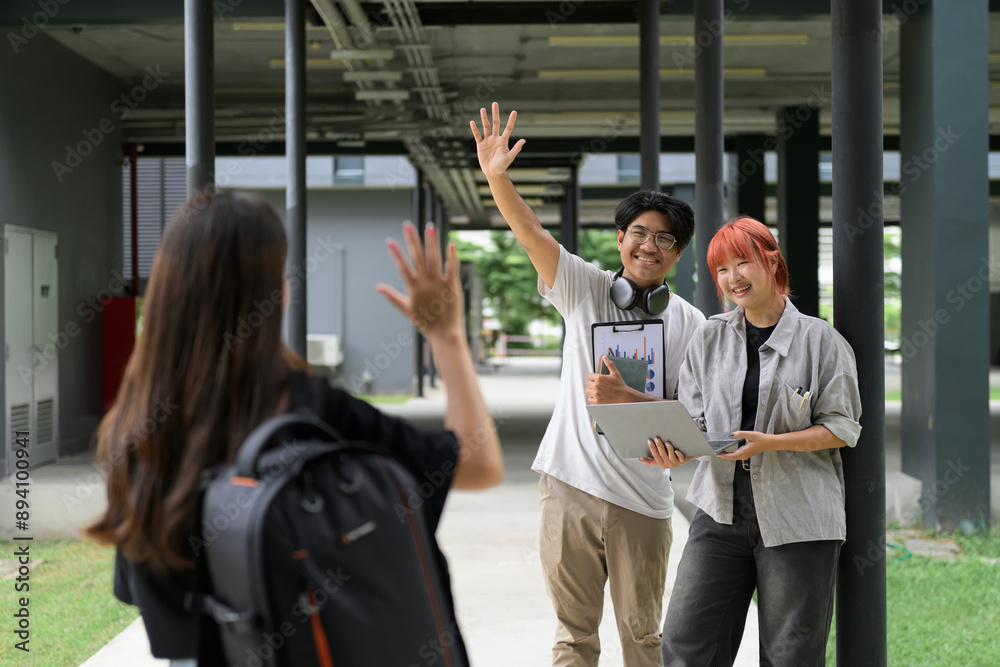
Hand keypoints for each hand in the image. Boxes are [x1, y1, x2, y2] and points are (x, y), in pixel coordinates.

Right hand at [376, 221, 462, 335]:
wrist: (444, 332)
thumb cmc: (424, 321)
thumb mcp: (405, 308)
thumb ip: (391, 296)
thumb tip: (377, 287)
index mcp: (413, 288)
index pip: (402, 267)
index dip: (395, 253)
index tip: (389, 241)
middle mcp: (426, 283)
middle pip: (418, 257)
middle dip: (412, 240)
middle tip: (407, 225)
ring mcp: (440, 283)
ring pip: (435, 258)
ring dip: (432, 242)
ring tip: (429, 227)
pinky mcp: (452, 285)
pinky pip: (452, 268)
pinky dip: (452, 256)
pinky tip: (451, 244)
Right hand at [470, 101, 525, 177]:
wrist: (493, 172)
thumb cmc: (502, 166)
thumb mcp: (510, 157)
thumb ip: (516, 149)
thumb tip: (523, 140)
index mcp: (504, 141)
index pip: (508, 128)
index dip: (511, 120)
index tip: (514, 112)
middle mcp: (496, 138)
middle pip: (496, 123)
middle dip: (495, 114)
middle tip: (495, 104)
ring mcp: (488, 141)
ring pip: (486, 127)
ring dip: (484, 118)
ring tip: (483, 109)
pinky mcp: (481, 145)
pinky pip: (477, 135)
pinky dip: (475, 129)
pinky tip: (472, 122)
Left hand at [585, 356, 638, 403]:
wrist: (624, 397)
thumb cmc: (620, 386)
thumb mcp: (615, 373)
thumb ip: (609, 364)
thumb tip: (605, 357)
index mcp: (599, 378)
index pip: (589, 376)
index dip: (593, 377)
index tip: (596, 380)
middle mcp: (596, 386)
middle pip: (588, 384)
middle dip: (593, 384)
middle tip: (599, 386)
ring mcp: (596, 394)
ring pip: (587, 391)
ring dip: (591, 392)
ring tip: (598, 392)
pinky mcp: (597, 401)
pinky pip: (590, 400)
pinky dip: (593, 399)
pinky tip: (598, 397)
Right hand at [640, 436, 689, 467]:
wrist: (683, 459)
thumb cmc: (670, 458)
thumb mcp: (660, 460)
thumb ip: (651, 460)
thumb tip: (641, 459)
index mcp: (661, 464)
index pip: (655, 456)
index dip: (652, 448)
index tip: (649, 441)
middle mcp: (668, 464)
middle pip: (662, 455)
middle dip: (659, 446)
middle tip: (656, 438)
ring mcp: (675, 463)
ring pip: (671, 456)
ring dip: (669, 449)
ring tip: (666, 442)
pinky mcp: (682, 461)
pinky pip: (680, 458)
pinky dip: (678, 454)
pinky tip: (676, 450)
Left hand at [716, 430, 771, 460]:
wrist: (768, 443)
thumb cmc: (760, 439)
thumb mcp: (750, 434)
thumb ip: (740, 434)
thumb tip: (731, 435)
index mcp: (744, 451)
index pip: (731, 456)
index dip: (723, 455)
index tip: (716, 453)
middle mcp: (744, 455)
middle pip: (731, 457)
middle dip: (722, 455)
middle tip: (714, 452)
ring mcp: (745, 456)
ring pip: (733, 457)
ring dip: (726, 455)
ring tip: (718, 451)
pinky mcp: (745, 455)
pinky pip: (736, 456)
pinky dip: (730, 455)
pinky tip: (726, 451)